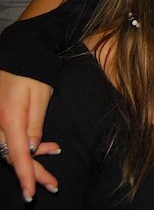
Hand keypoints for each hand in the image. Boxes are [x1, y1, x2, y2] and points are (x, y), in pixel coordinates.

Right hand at [0, 71, 57, 200]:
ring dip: (29, 160)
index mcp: (9, 118)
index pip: (17, 155)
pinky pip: (7, 140)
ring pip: (8, 150)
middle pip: (12, 157)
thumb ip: (35, 124)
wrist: (20, 52)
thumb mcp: (41, 95)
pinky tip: (42, 147)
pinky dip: (23, 148)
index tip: (31, 193)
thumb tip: (32, 150)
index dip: (25, 176)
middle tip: (53, 185)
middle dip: (32, 173)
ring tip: (54, 156)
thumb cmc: (34, 71)